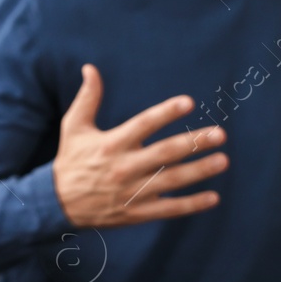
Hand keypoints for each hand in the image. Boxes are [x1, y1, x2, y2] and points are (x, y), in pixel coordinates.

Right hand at [51, 63, 226, 228]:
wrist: (58, 204)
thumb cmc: (70, 160)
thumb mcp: (73, 126)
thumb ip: (87, 98)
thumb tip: (91, 68)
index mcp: (111, 143)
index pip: (143, 124)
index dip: (166, 113)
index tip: (189, 103)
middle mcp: (123, 167)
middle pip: (165, 153)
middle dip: (194, 143)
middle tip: (220, 134)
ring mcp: (131, 191)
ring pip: (172, 180)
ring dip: (199, 171)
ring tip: (223, 160)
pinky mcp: (136, 212)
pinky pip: (168, 208)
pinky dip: (191, 205)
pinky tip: (213, 197)